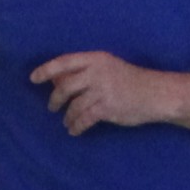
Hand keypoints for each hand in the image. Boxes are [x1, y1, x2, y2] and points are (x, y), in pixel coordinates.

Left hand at [31, 49, 163, 135]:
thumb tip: (55, 79)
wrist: (157, 93)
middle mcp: (97, 73)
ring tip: (67, 122)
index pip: (65, 61)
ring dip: (67, 116)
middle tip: (52, 107)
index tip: (33, 78)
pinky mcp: (107, 108)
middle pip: (65, 86)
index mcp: (96, 59)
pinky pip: (84, 119)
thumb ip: (84, 72)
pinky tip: (75, 131)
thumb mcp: (107, 68)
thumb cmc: (129, 80)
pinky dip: (76, 126)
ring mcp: (102, 91)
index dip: (46, 69)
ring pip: (73, 106)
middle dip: (55, 99)